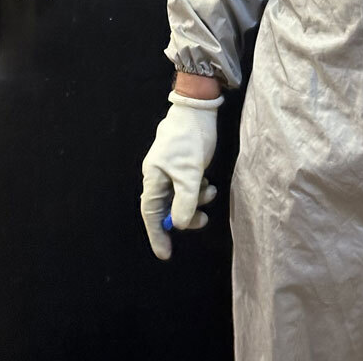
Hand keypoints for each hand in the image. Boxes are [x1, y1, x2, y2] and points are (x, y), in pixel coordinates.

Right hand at [141, 90, 222, 259]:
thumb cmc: (190, 138)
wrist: (198, 108)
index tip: (167, 254)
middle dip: (186, 216)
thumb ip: (185, 200)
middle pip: (168, 207)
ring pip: (181, 196)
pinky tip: (207, 181)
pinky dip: (198, 189)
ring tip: (210, 191)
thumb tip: (180, 224)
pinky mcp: (184, 163)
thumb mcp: (190, 172)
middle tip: (204, 220)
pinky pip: (188, 185)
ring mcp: (171, 169)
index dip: (158, 234)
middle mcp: (159, 176)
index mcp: (154, 178)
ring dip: (196, 199)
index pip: (151, 214)